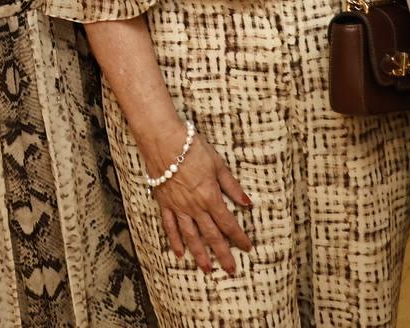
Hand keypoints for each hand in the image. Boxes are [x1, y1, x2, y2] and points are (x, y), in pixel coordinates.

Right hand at [140, 123, 251, 275]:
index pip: (228, 223)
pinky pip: (170, 226)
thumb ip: (232, 186)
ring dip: (200, 254)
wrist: (162, 139)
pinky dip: (174, 240)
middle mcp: (195, 206)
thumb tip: (247, 203)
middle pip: (211, 235)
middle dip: (223, 254)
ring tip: (207, 269)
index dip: (239, 237)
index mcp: (210, 197)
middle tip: (231, 269)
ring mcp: (178, 206)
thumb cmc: (191, 147)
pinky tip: (179, 252)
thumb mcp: (218, 164)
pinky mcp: (164, 202)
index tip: (247, 248)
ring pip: (190, 236)